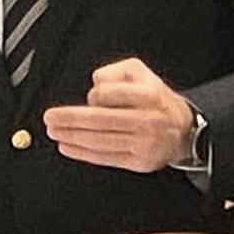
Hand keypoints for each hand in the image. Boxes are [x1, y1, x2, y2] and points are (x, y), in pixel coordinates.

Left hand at [42, 57, 193, 172]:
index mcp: (149, 95)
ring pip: (100, 141)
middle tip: (50, 117)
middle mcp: (147, 120)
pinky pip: (106, 158)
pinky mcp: (139, 162)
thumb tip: (93, 87)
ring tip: (54, 131)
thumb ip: (113, 72)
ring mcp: (144, 143)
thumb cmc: (155, 99)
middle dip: (71, 119)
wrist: (183, 129)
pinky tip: (67, 146)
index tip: (89, 97)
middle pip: (101, 120)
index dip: (95, 95)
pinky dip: (82, 153)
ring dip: (71, 137)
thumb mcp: (139, 73)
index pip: (112, 94)